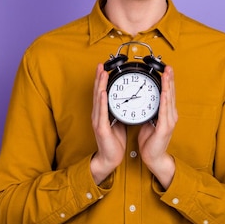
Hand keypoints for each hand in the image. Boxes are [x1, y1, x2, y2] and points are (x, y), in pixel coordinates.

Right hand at [90, 64, 125, 183]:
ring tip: (102, 74)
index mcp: (103, 113)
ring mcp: (98, 121)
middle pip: (98, 92)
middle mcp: (98, 114)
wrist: (110, 158)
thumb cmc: (114, 142)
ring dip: (99, 86)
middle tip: (101, 65)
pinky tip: (103, 93)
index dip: (102, 80)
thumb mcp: (119, 121)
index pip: (102, 93)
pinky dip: (102, 102)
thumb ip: (120, 110)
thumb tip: (127, 100)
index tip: (105, 68)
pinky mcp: (101, 128)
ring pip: (98, 100)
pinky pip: (101, 113)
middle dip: (99, 78)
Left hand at [138, 65, 176, 188]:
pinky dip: (164, 100)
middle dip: (169, 79)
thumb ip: (150, 110)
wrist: (153, 158)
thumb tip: (145, 100)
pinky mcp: (165, 128)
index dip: (167, 81)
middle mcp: (171, 115)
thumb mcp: (149, 121)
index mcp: (167, 113)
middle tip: (168, 67)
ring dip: (168, 85)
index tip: (165, 69)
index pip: (167, 93)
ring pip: (168, 99)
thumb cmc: (151, 142)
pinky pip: (164, 111)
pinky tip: (164, 92)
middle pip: (170, 93)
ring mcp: (169, 121)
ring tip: (166, 74)